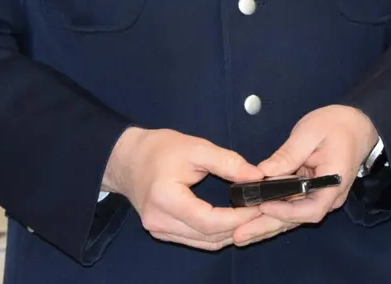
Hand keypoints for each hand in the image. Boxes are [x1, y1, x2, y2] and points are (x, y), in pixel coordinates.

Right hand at [104, 127, 263, 250]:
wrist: (128, 159)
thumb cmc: (159, 149)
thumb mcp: (196, 147)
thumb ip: (228, 162)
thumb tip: (257, 177)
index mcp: (166, 198)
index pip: (209, 220)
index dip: (238, 218)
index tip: (259, 206)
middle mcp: (160, 221)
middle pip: (208, 236)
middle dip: (239, 226)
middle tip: (262, 210)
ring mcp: (159, 230)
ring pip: (204, 242)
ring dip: (230, 233)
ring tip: (251, 215)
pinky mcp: (162, 232)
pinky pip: (195, 240)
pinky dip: (216, 234)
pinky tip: (231, 221)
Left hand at [232, 105, 377, 246]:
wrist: (357, 125)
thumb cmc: (337, 125)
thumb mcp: (311, 132)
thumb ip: (289, 153)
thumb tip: (263, 171)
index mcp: (333, 182)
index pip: (311, 208)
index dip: (286, 211)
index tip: (263, 206)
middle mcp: (328, 197)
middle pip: (297, 219)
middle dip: (267, 227)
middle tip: (239, 236)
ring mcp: (320, 197)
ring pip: (292, 217)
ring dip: (266, 226)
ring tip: (239, 236)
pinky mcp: (310, 193)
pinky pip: (291, 208)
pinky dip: (272, 215)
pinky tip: (252, 221)